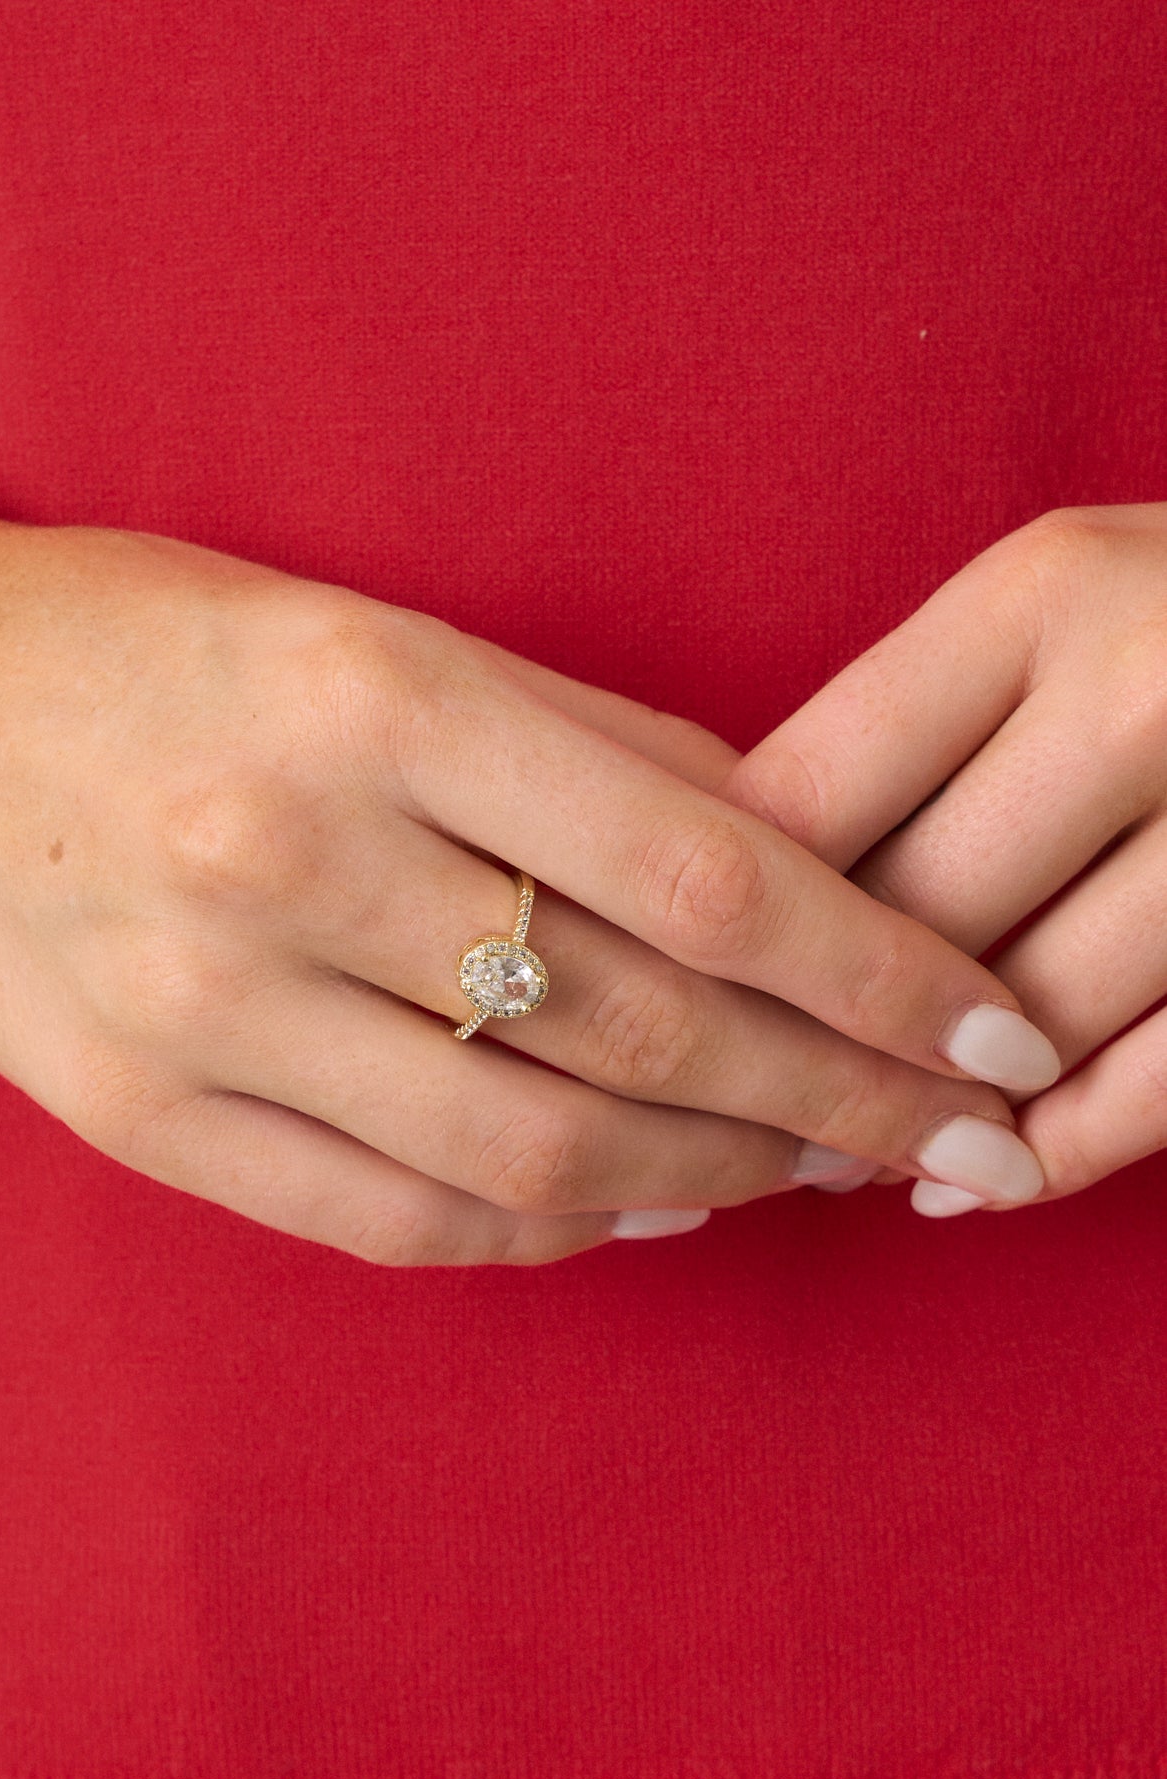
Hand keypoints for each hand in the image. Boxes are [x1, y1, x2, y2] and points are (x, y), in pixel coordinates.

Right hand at [0, 495, 1054, 1263]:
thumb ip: (591, 747)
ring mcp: (204, 1009)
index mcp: (377, 698)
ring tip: (809, 1169)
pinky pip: (396, 1219)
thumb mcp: (382, 632)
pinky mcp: (143, 1119)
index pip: (706, 876)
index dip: (883, 974)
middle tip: (947, 1131)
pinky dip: (547, 1231)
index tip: (992, 1031)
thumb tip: (792, 863)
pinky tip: (638, 1207)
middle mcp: (290, 858)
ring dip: (710, 1176)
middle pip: (643, 1029)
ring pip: (531, 1152)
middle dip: (837, 1098)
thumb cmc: (167, 645)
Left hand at [720, 503, 1166, 1215]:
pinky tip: (992, 1178)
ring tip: (854, 1153)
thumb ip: (910, 727)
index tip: (668, 994)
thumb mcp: (1052, 607)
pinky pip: (1166, 1078)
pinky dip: (1066, 1150)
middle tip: (742, 1111)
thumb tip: (736, 907)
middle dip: (812, 1036)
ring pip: (1034, 1018)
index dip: (717, 920)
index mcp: (1044, 593)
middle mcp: (1151, 691)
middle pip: (910, 919)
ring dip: (930, 1113)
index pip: (808, 795)